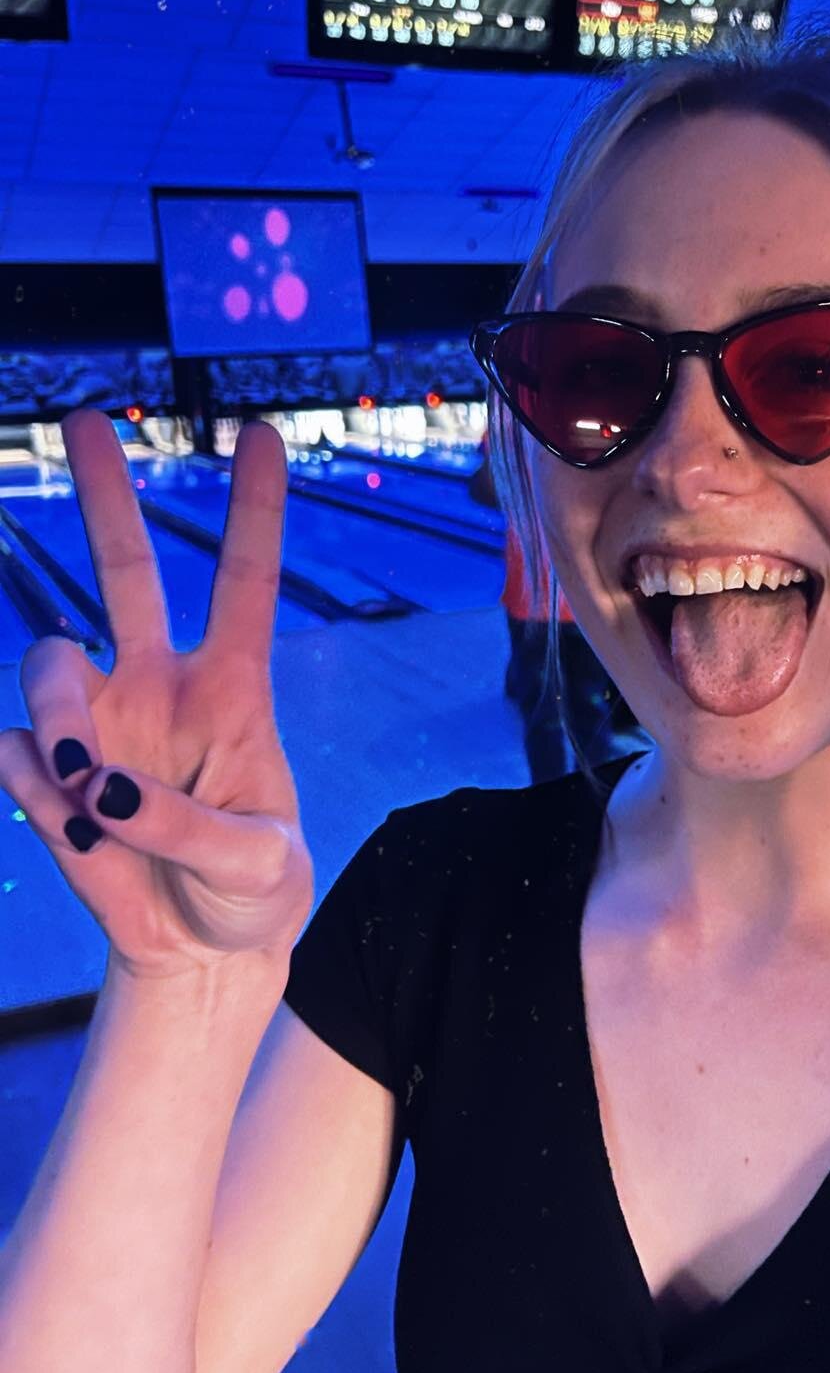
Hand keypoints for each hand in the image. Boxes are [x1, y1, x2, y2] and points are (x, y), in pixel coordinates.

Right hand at [0, 412, 312, 979]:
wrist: (202, 954)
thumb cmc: (254, 893)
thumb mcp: (261, 868)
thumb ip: (191, 828)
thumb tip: (101, 785)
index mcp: (233, 690)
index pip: (245, 583)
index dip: (253, 509)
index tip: (261, 431)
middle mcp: (158, 687)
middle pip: (123, 572)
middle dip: (105, 495)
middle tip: (85, 418)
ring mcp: (97, 726)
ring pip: (47, 661)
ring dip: (58, 712)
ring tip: (86, 783)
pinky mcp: (48, 777)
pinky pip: (16, 756)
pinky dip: (39, 796)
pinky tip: (78, 833)